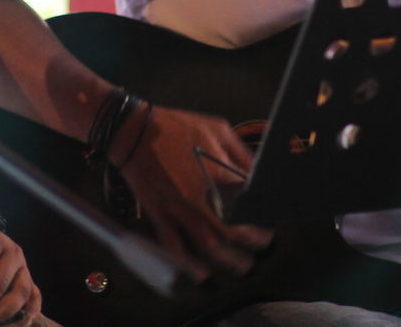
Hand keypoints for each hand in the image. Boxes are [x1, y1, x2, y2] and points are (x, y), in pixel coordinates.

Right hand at [111, 104, 272, 283]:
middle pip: (233, 232)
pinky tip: (201, 274)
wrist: (132, 129)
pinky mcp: (159, 214)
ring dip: (229, 261)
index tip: (268, 222)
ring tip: (242, 266)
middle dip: (252, 244)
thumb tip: (258, 175)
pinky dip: (188, 265)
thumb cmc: (174, 126)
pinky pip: (174, 246)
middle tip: (262, 247)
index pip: (249, 204)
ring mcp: (178, 208)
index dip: (262, 217)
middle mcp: (199, 195)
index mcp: (216, 172)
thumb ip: (241, 154)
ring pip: (209, 246)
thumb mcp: (216, 128)